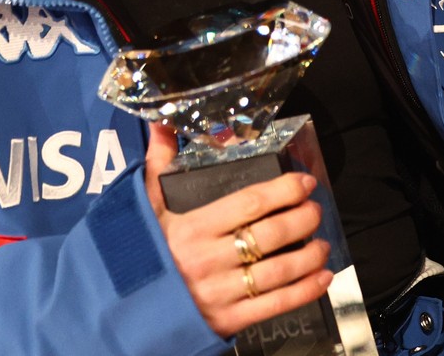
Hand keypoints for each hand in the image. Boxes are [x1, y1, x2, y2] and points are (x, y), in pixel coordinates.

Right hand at [144, 122, 332, 337]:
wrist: (121, 309)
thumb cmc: (138, 251)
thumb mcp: (144, 205)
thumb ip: (159, 163)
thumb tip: (163, 122)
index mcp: (192, 227)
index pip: (250, 203)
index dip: (284, 190)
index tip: (304, 182)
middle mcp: (208, 260)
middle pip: (271, 234)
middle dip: (303, 219)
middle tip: (316, 210)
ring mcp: (219, 293)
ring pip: (279, 271)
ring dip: (309, 255)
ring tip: (322, 243)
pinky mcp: (227, 320)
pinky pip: (274, 305)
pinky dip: (304, 291)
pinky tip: (321, 278)